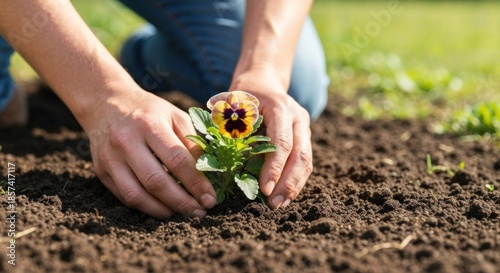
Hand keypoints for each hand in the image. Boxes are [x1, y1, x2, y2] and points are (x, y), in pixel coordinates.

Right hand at [83, 86, 215, 217]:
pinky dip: (146, 207)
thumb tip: (209, 172)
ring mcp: (110, 158)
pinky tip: (164, 208)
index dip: (196, 183)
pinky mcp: (101, 171)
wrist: (106, 103)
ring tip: (183, 213)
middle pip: (155, 181)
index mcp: (149, 124)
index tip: (210, 199)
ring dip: (163, 210)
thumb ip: (192, 142)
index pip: (176, 160)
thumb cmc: (149, 111)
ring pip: (136, 195)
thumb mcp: (175, 116)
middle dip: (181, 202)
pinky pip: (125, 196)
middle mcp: (126, 141)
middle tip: (200, 213)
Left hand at [229, 68, 312, 208]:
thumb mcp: (230, 107)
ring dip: (294, 186)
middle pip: (300, 154)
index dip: (274, 168)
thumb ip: (228, 131)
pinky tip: (285, 196)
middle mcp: (297, 116)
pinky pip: (304, 162)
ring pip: (306, 161)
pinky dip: (295, 181)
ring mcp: (304, 127)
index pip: (282, 142)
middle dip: (287, 182)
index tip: (264, 189)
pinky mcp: (305, 137)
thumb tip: (223, 165)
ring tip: (279, 205)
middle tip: (274, 204)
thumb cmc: (241, 96)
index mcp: (279, 107)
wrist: (262, 81)